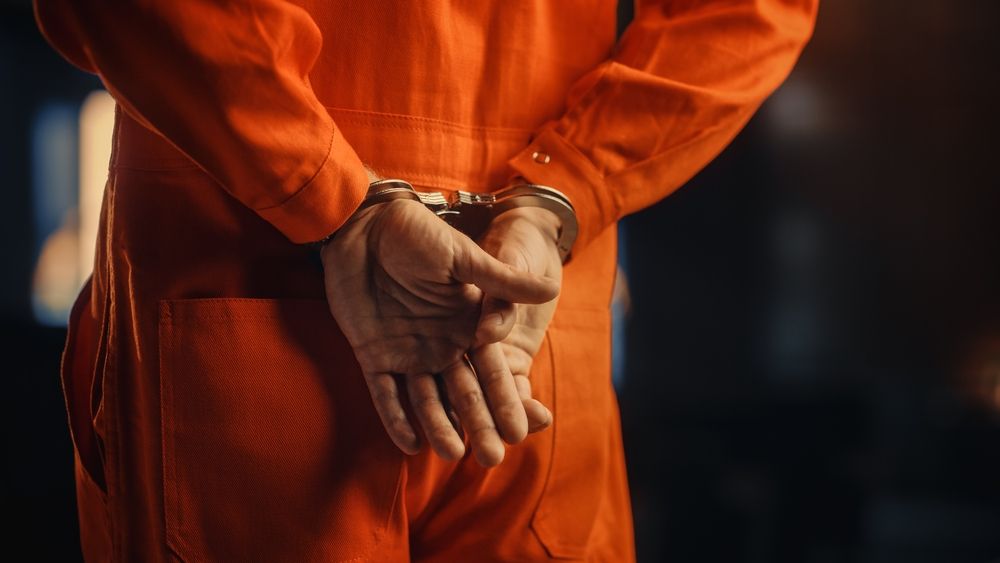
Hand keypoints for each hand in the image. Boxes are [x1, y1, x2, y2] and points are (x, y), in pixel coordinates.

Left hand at [321, 199, 558, 465]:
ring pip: (427, 399)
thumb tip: (552, 289)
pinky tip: (410, 445)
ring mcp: (407, 351)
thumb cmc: (416, 234)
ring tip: (453, 455)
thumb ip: (502, 281)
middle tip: (493, 458)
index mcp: (467, 323)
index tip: (525, 428)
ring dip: (439, 426)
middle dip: (479, 425)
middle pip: (463, 392)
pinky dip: (396, 418)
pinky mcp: (373, 354)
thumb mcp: (463, 257)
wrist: (363, 225)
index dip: (507, 399)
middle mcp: (442, 343)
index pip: (492, 370)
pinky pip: (385, 393)